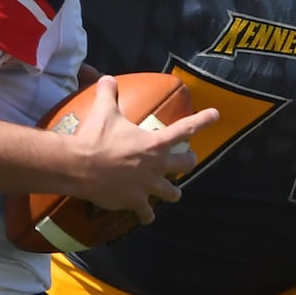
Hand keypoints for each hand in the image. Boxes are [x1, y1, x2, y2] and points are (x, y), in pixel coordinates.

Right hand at [68, 76, 218, 223]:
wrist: (79, 167)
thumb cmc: (95, 137)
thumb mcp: (103, 111)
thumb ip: (108, 93)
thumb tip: (106, 78)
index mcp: (155, 143)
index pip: (186, 128)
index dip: (203, 121)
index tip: (216, 115)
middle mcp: (157, 165)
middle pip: (186, 164)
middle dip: (188, 160)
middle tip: (187, 158)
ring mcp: (148, 187)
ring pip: (173, 193)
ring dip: (172, 191)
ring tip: (171, 191)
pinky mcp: (135, 202)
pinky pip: (147, 214)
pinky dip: (146, 215)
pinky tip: (145, 216)